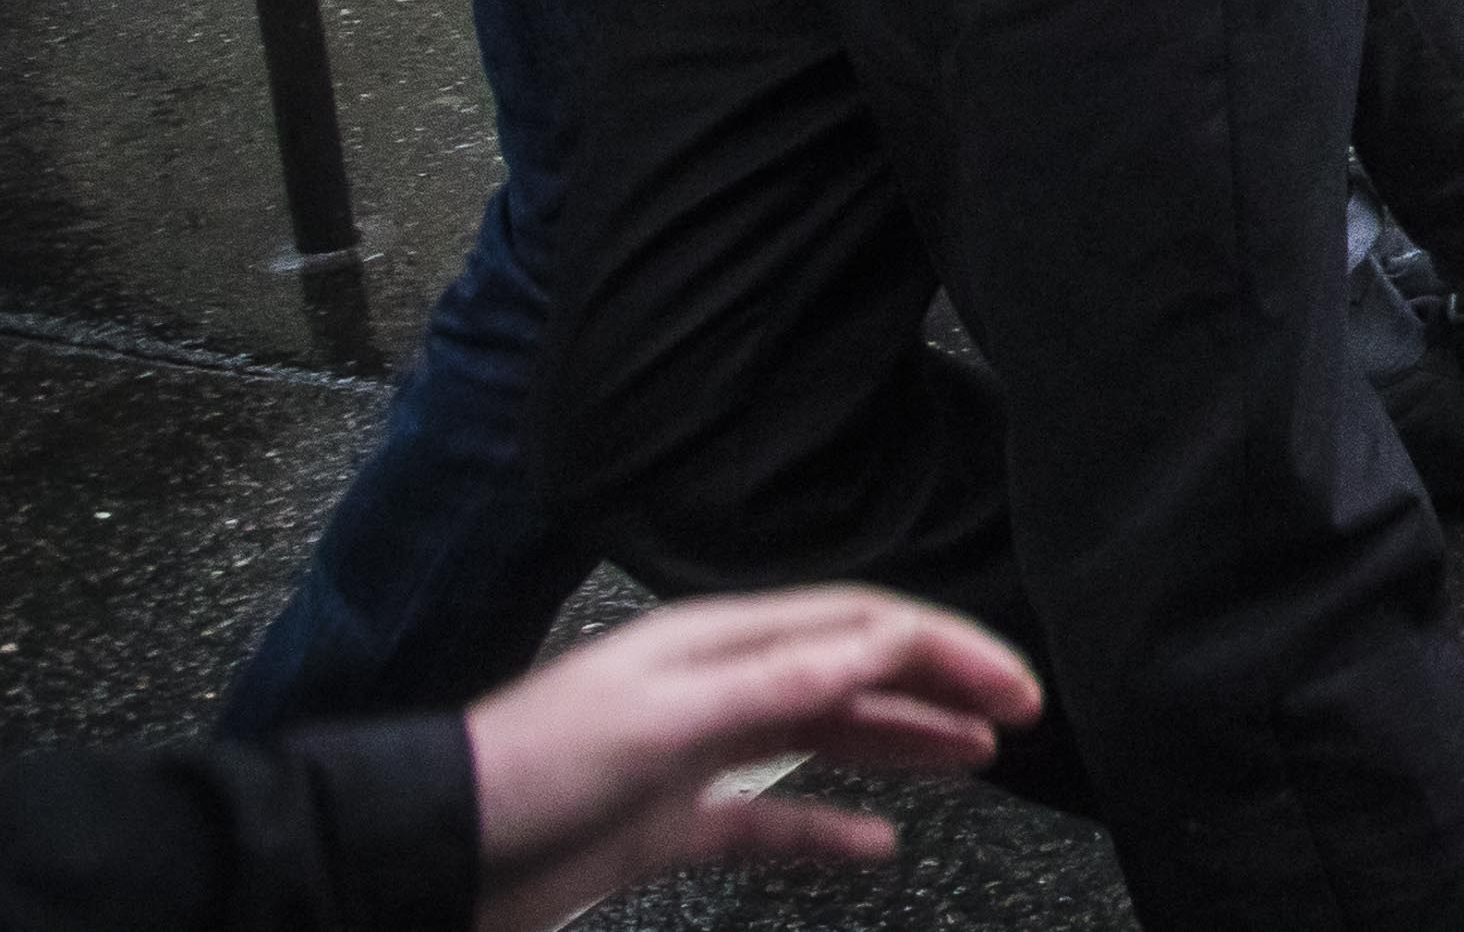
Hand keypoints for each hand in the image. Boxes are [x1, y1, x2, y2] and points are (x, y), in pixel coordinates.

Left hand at [464, 588, 1038, 931]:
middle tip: (1020, 714)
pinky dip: (827, 825)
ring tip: (975, 755)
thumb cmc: (530, 772)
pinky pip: (771, 817)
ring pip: (826, 735)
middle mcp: (717, 687)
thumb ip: (779, 682)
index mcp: (721, 644)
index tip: (1013, 683)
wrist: (428, 854)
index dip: (945, 647)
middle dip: (940, 686)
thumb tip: (885, 641)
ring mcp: (697, 753)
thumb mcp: (664, 720)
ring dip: (902, 741)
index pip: (861, 625)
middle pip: (855, 672)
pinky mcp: (670, 821)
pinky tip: (873, 842)